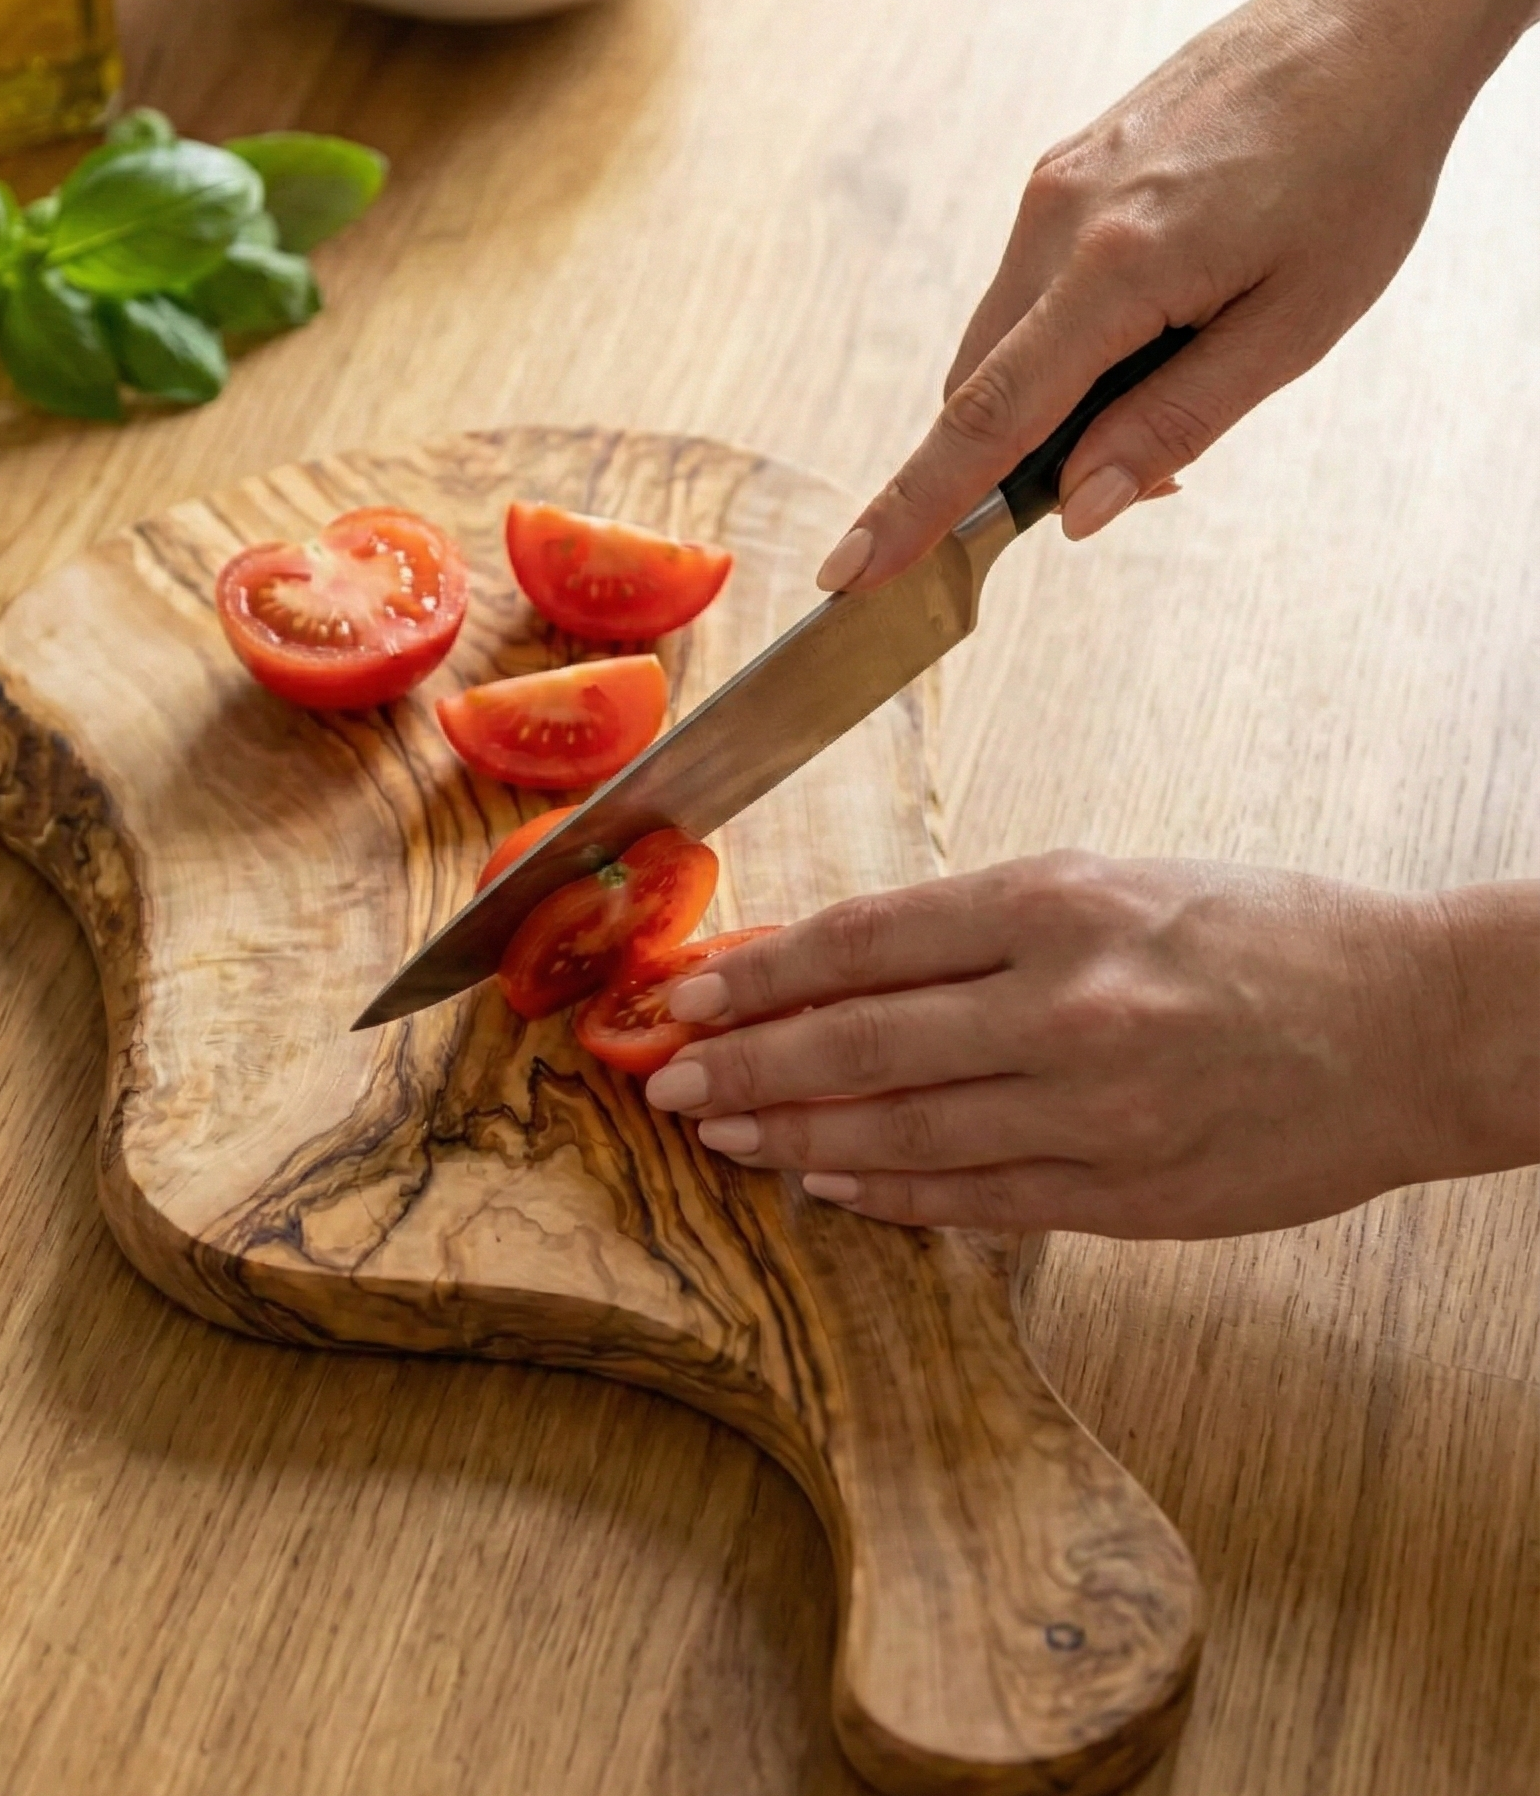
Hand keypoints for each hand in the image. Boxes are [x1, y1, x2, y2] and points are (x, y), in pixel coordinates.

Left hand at [640, 853, 1539, 1238]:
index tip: (685, 993)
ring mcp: (1097, 1108)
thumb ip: (976, 927)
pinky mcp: (1129, 1194)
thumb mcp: (1114, 884)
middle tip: (668, 1078)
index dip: (757, 973)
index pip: (862, 940)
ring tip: (723, 1134)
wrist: (1416, 1022)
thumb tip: (838, 959)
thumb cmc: (1260, 933)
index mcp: (1057, 904)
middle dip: (748, 1062)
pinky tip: (828, 1185)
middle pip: (860, 1041)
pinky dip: (890, 1196)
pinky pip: (977, 1201)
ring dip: (796, 1137)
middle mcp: (1066, 1004)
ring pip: (904, 1132)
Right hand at [817, 0, 1539, 591]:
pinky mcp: (1059, 178)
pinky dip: (1058, 348)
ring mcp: (1049, 194)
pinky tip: (1147, 335)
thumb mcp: (1296, 324)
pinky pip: (1026, 298)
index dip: (914, 508)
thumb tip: (1078, 511)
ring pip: (998, 347)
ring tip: (1165, 382)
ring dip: (1044, 406)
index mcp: (1118, 267)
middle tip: (1112, 486)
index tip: (852, 571)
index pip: (986, 419)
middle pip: (977, 393)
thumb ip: (1175, 422)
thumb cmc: (1358, 165)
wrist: (1368, 18)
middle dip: (1008, 467)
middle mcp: (1059, 224)